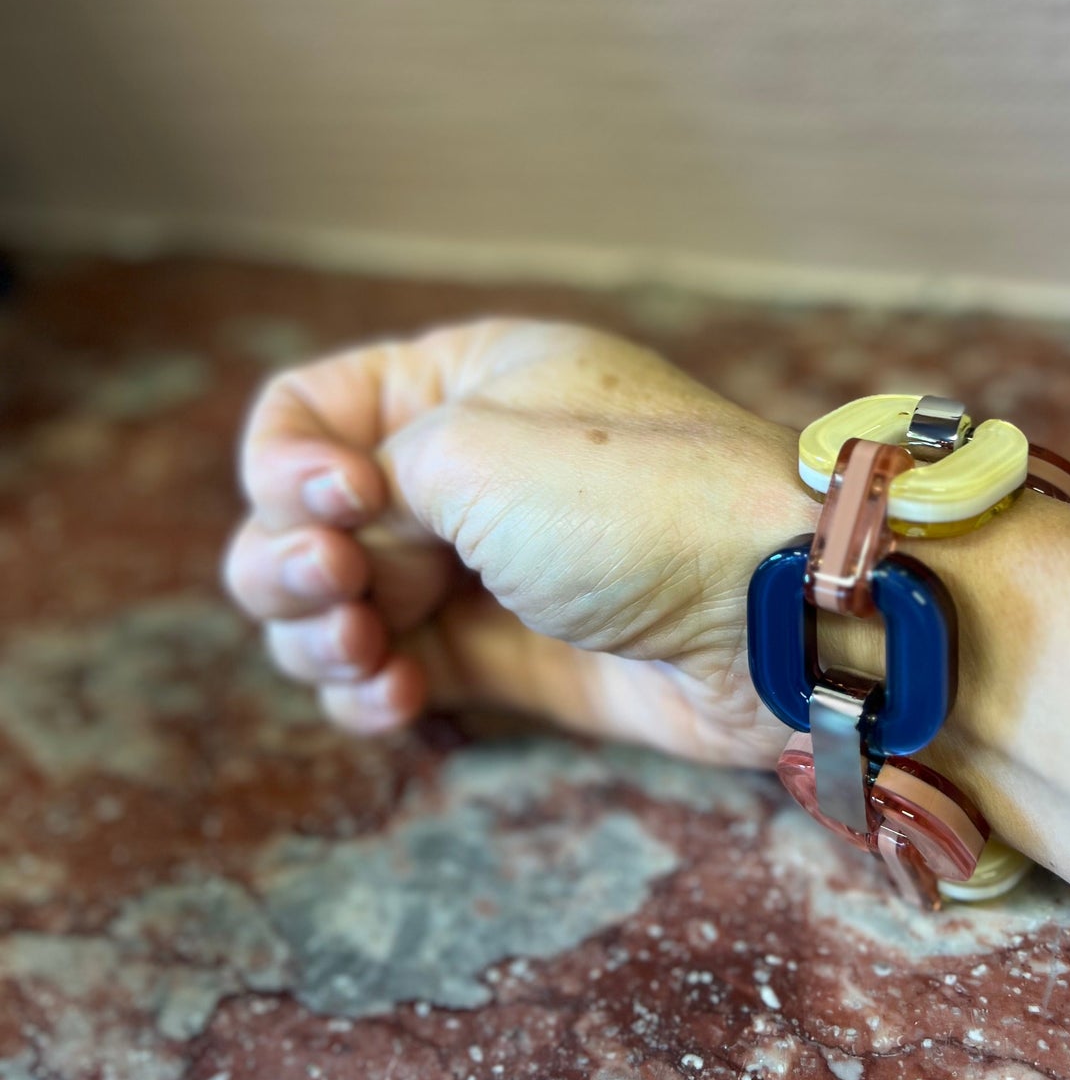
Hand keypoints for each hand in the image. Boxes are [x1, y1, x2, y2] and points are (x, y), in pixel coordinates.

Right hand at [223, 319, 804, 763]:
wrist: (772, 614)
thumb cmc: (632, 503)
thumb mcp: (470, 450)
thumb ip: (362, 482)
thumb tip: (336, 532)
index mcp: (460, 380)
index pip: (308, 410)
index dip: (286, 466)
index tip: (336, 508)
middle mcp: (463, 467)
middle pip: (303, 518)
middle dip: (291, 563)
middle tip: (342, 590)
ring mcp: (484, 566)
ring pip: (336, 606)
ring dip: (319, 637)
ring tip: (369, 654)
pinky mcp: (507, 657)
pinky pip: (394, 673)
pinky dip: (370, 692)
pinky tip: (395, 700)